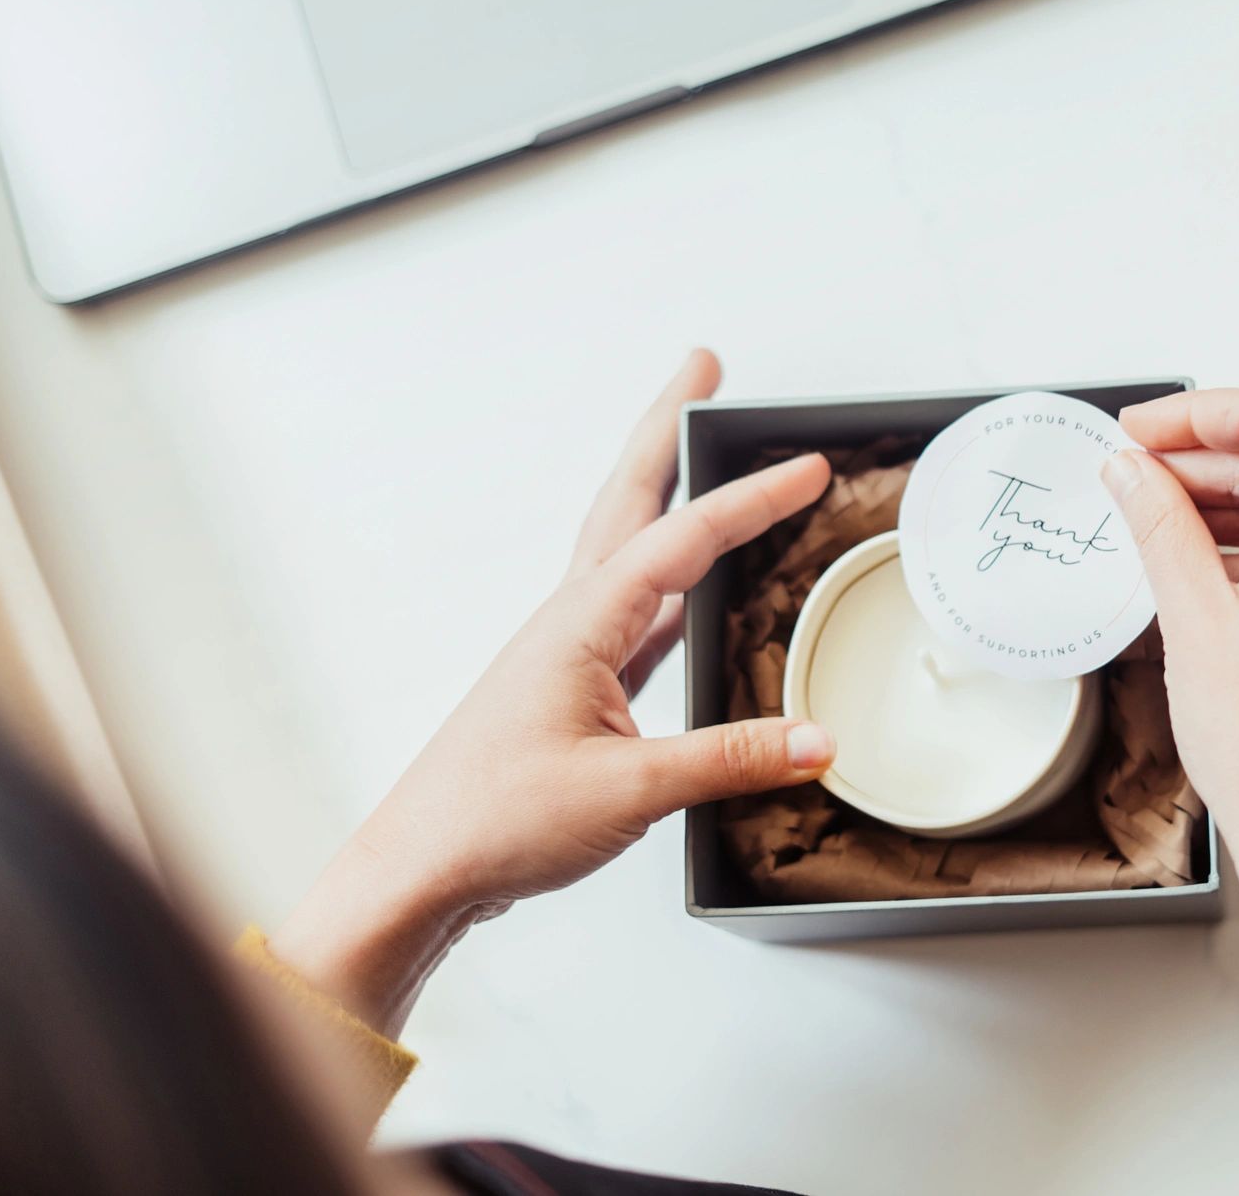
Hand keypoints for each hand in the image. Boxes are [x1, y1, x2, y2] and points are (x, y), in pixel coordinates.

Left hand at [272, 351, 836, 1038]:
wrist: (419, 869)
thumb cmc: (493, 822)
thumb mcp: (630, 790)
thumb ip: (732, 761)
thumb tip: (818, 739)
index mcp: (582, 625)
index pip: (684, 541)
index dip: (751, 501)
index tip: (808, 468)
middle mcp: (573, 622)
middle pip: (631, 499)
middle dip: (669, 428)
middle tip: (704, 370)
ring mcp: (572, 653)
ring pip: (631, 547)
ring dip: (668, 491)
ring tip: (704, 453)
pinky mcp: (577, 692)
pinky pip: (640, 613)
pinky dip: (675, 582)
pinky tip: (699, 593)